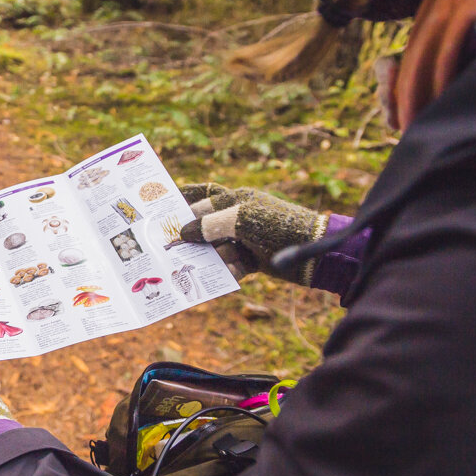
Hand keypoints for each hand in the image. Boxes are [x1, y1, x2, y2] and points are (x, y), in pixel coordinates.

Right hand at [179, 183, 327, 285]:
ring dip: (209, 257)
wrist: (316, 254)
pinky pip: (231, 265)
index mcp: (237, 200)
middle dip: (190, 237)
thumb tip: (184, 232)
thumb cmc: (278, 227)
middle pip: (205, 227)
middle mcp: (239, 218)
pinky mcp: (253, 260)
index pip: (203, 198)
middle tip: (168, 246)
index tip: (159, 211)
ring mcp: (246, 240)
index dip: (183, 204)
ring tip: (191, 267)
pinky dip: (226, 271)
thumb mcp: (241, 220)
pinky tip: (220, 277)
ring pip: (216, 249)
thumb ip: (210, 224)